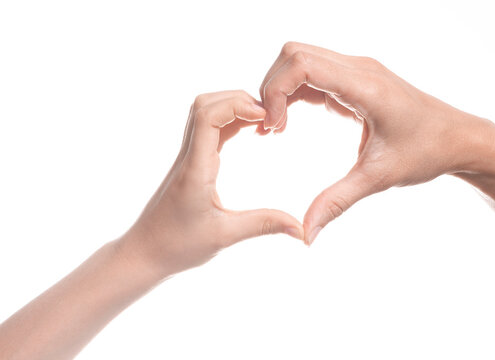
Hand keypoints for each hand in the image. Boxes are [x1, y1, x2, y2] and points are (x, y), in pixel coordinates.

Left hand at [121, 90, 303, 276]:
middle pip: (206, 104)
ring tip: (262, 122)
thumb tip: (301, 229)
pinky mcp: (191, 163)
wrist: (144, 253)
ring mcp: (187, 158)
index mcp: (195, 169)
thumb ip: (264, 225)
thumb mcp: (225, 237)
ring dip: (234, 108)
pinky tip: (249, 131)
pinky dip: (230, 121)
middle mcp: (188, 156)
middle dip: (240, 100)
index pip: (207, 116)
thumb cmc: (177, 246)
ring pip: (205, 113)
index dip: (238, 105)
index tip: (266, 117)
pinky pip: (208, 129)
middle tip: (269, 118)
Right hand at [259, 42, 491, 243]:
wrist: (458, 139)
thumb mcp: (378, 178)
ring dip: (280, 89)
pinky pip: (312, 74)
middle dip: (272, 87)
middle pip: (294, 54)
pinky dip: (292, 93)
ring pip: (300, 59)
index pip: (302, 64)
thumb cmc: (426, 153)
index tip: (273, 127)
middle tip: (270, 127)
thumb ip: (337, 202)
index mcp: (365, 86)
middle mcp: (359, 69)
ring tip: (275, 127)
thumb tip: (305, 234)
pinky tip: (286, 121)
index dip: (275, 91)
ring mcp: (357, 71)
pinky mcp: (354, 80)